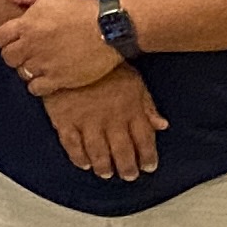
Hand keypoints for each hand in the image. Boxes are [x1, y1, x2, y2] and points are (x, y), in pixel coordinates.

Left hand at [0, 0, 119, 97]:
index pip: (0, 37)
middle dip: (14, 54)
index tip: (16, 39)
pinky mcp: (59, 78)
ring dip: (27, 68)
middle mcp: (32, 46)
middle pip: (8, 57)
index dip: (6, 38)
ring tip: (38, 63)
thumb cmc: (82, 8)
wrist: (111, 27)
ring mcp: (45, 64)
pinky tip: (46, 77)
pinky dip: (37, 85)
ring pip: (21, 72)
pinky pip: (36, 88)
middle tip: (27, 52)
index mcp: (26, 25)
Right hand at [45, 68, 169, 181]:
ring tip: (107, 173)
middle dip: (127, 167)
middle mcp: (110, 119)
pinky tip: (84, 164)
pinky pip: (72, 145)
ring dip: (104, 166)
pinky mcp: (64, 120)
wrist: (69, 51)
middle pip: (122, 151)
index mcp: (130, 109)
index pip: (144, 140)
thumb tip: (161, 125)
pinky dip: (78, 158)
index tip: (148, 166)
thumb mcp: (133, 80)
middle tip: (129, 175)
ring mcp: (86, 121)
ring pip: (98, 152)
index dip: (147, 156)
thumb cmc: (104, 65)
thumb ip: (147, 105)